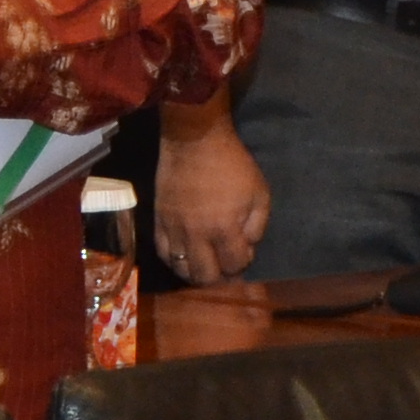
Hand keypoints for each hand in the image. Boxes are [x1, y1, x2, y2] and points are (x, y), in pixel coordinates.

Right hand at [154, 115, 270, 284]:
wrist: (194, 141)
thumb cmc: (232, 165)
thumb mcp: (259, 192)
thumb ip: (257, 225)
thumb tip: (248, 247)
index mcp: (224, 229)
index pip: (233, 265)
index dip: (241, 265)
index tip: (243, 256)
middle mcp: (197, 235)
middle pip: (205, 275)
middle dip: (219, 279)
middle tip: (224, 272)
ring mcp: (174, 229)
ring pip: (181, 268)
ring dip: (195, 274)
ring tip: (203, 269)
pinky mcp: (159, 220)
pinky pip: (162, 251)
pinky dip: (173, 261)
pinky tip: (183, 258)